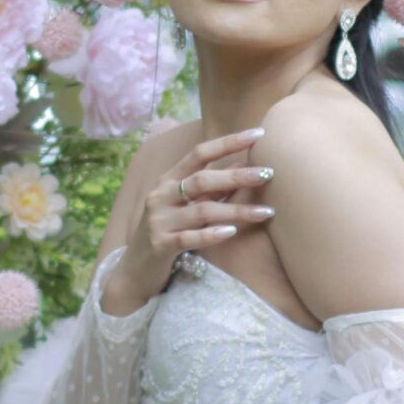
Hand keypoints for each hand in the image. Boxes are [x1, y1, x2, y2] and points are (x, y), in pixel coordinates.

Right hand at [100, 126, 274, 313]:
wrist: (135, 269)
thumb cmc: (168, 232)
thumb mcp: (187, 206)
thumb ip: (212, 188)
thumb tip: (244, 165)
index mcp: (168, 180)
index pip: (199, 153)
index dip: (228, 142)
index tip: (257, 133)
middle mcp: (161, 196)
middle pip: (202, 180)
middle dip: (237, 176)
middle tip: (267, 173)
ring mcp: (159, 221)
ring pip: (201, 211)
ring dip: (236, 210)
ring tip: (266, 212)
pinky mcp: (160, 245)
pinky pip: (188, 238)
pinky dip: (211, 234)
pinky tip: (231, 232)